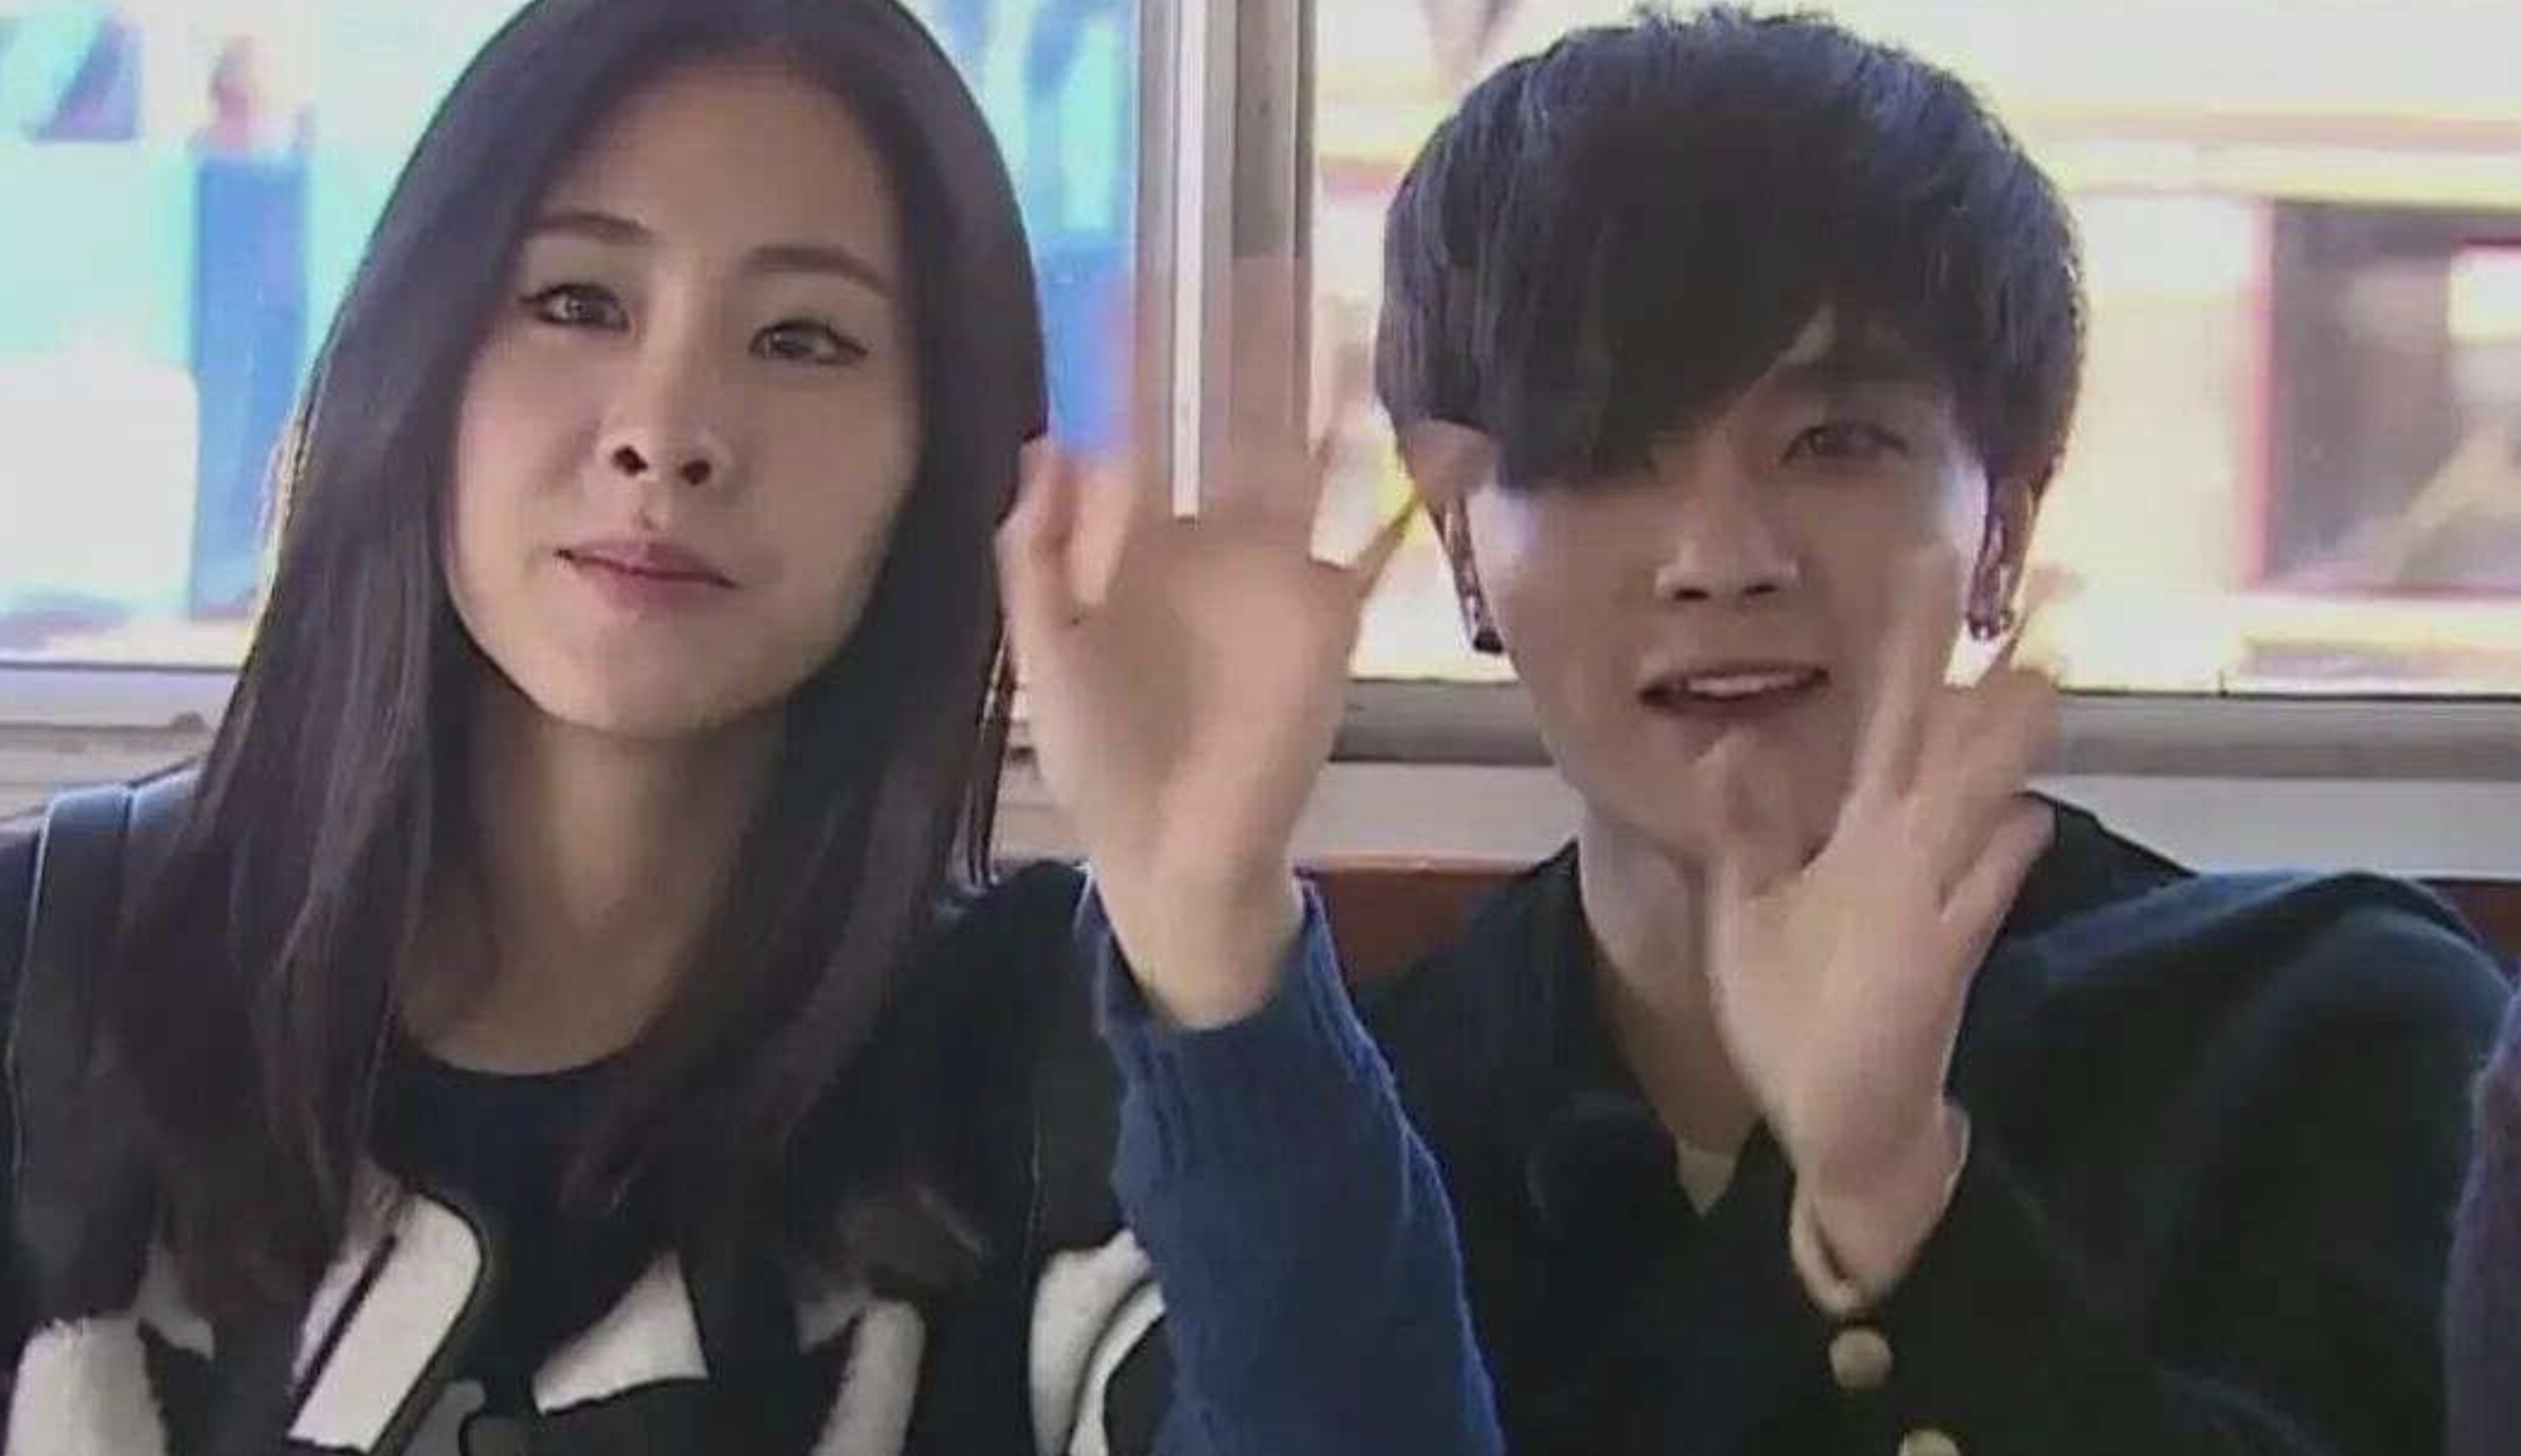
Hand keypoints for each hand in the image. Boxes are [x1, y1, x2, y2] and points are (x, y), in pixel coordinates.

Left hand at [996, 287, 1410, 1028]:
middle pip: (1232, 420)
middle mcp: (1213, 539)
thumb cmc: (1101, 760)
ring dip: (1324, 394)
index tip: (1133, 282)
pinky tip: (1446, 443)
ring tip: (1341, 316)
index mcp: (1136, 542)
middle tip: (1257, 261)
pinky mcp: (1329, 620)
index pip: (1140, 428)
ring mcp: (1278, 574)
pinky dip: (1412, 497)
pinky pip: (1376, 546)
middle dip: (1244, 346)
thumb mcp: (1045, 653)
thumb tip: (1046, 441)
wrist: (1169, 856)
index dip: (1135, 361)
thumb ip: (1034, 556)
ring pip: (1307, 461)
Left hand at [1698, 547, 2058, 1282]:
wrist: (1833, 1124)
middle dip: (1974, 669)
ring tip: (2041, 684)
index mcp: (1863, 837)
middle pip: (1940, 743)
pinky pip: (1968, 906)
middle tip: (2027, 587)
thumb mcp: (1747, 907)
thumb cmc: (1797, 1014)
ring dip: (2001, 754)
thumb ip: (1747, 827)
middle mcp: (1904, 857)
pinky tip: (2027, 823)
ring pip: (1971, 811)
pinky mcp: (1930, 968)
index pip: (1889, 721)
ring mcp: (1925, 907)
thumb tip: (1730, 743)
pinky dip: (1993, 867)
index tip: (1921, 562)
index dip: (1905, 646)